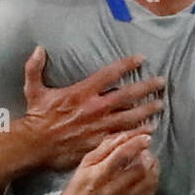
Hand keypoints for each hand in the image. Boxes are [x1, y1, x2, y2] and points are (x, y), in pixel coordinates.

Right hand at [21, 48, 165, 170]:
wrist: (34, 145)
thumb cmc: (36, 118)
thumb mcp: (33, 90)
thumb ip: (35, 68)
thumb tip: (38, 48)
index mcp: (82, 92)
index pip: (110, 74)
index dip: (127, 64)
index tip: (142, 59)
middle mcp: (94, 108)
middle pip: (127, 95)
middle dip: (146, 88)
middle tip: (161, 83)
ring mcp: (99, 127)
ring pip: (130, 117)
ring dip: (147, 111)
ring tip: (160, 106)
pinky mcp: (99, 143)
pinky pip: (123, 137)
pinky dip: (138, 133)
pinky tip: (149, 131)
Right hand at [59, 131, 159, 194]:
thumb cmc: (79, 186)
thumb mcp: (86, 163)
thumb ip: (104, 148)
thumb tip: (124, 137)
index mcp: (99, 174)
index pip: (123, 154)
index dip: (137, 143)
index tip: (146, 138)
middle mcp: (111, 189)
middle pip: (140, 169)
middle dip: (147, 157)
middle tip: (145, 153)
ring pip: (148, 183)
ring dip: (153, 170)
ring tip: (148, 164)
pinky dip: (152, 184)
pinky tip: (147, 179)